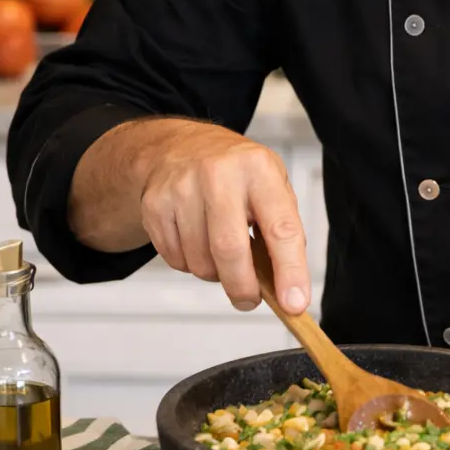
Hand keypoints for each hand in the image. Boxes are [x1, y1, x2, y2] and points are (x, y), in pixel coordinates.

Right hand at [137, 123, 308, 313]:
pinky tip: (197, 241)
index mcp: (259, 168)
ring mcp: (182, 187)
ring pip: (200, 262)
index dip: (290, 270)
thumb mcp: (271, 185)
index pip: (280, 228)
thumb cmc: (235, 173)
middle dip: (243, 287)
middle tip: (250, 300)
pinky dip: (190, 265)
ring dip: (215, 274)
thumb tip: (287, 288)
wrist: (179, 147)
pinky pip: (176, 260)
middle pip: (230, 250)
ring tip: (221, 254)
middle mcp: (219, 173)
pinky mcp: (155, 204)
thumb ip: (281, 231)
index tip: (295, 303)